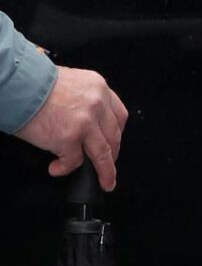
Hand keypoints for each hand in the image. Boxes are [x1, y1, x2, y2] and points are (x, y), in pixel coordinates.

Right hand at [14, 63, 128, 189]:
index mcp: (98, 88)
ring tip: (104, 181)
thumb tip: (87, 123)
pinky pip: (74, 162)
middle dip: (113, 156)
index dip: (117, 133)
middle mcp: (97, 104)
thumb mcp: (72, 83)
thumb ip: (85, 100)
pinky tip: (57, 168)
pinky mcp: (69, 138)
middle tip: (110, 167)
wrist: (19, 85)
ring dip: (105, 172)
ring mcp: (85, 123)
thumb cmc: (36, 83)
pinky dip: (65, 168)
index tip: (115, 143)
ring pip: (103, 154)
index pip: (119, 115)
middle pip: (114, 137)